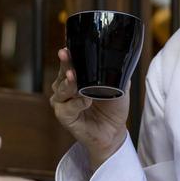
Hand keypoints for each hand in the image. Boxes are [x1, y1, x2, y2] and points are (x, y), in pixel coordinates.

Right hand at [50, 47, 129, 165]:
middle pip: (62, 74)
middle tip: (66, 57)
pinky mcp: (64, 117)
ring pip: (61, 90)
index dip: (68, 56)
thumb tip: (118, 57)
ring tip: (74, 78)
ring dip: (69, 84)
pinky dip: (76, 103)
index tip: (67, 49)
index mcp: (76, 78)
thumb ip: (115, 72)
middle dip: (65, 65)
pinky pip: (66, 108)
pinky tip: (85, 100)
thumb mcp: (119, 85)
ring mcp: (63, 103)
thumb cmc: (113, 108)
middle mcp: (66, 89)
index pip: (70, 64)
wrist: (114, 131)